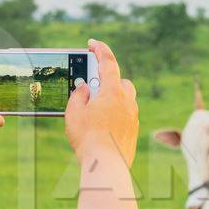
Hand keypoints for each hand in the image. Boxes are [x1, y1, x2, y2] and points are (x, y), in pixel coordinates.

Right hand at [65, 39, 138, 167]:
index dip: (100, 49)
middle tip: (91, 87)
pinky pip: (126, 116)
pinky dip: (115, 114)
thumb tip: (84, 88)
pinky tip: (102, 125)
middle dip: (107, 80)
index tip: (93, 43)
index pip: (109, 62)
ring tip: (95, 108)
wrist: (105, 165)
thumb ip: (78, 96)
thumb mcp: (74, 113)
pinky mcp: (133, 132)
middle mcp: (127, 102)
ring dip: (112, 98)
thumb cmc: (87, 138)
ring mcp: (133, 117)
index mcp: (113, 92)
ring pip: (125, 100)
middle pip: (120, 81)